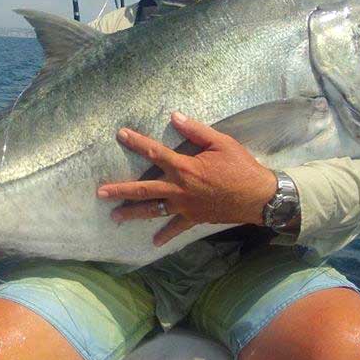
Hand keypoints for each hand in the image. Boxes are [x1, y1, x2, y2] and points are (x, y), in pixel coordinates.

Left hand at [97, 111, 277, 246]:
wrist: (259, 197)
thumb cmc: (241, 167)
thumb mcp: (221, 142)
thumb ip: (196, 130)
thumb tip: (175, 117)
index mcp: (184, 167)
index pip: (155, 153)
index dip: (137, 142)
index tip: (121, 135)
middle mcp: (179, 189)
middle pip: (144, 189)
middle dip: (120, 190)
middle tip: (100, 193)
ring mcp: (185, 206)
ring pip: (153, 211)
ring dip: (133, 214)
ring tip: (115, 217)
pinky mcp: (194, 218)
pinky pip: (176, 228)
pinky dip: (165, 235)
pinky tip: (153, 243)